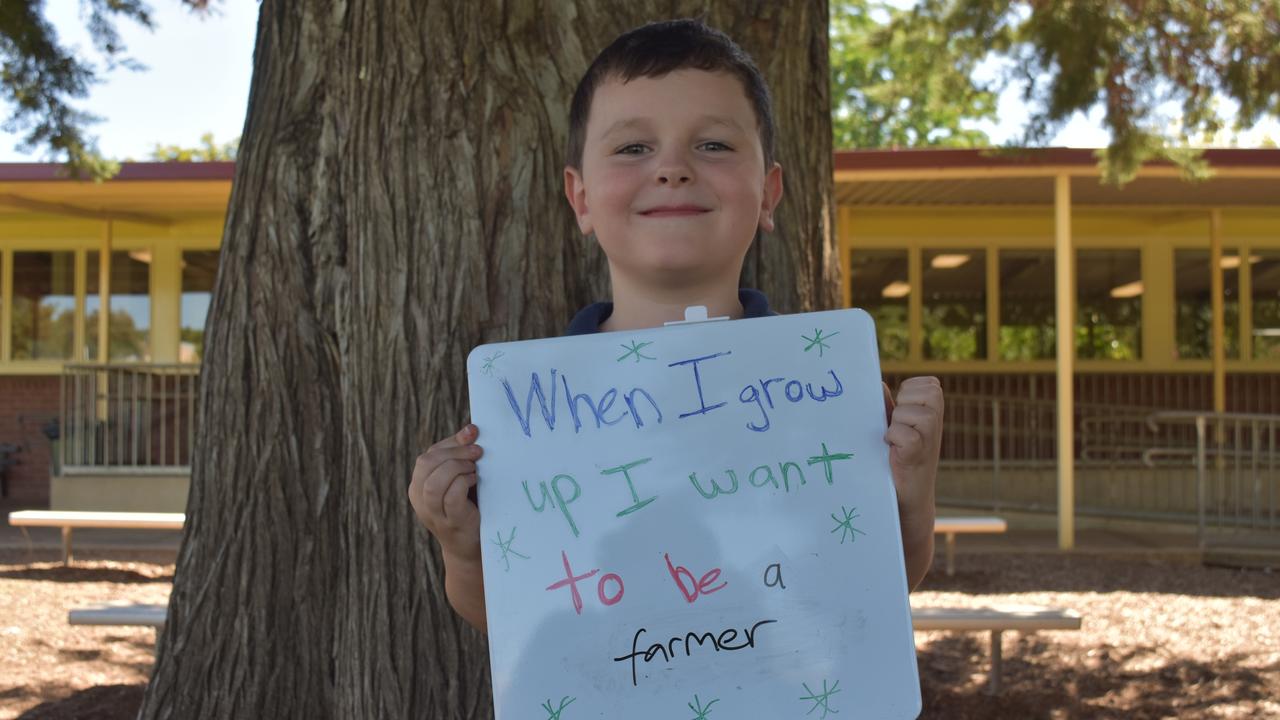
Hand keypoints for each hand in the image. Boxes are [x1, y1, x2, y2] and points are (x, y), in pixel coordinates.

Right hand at [408, 424, 483, 563]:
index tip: (474, 433)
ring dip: (458, 468)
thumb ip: (461, 456)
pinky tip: (475, 482)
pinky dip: (463, 483)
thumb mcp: (461, 479)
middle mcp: (419, 498)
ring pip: (433, 481)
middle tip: (478, 452)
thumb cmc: (468, 507)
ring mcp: (432, 513)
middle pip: (427, 463)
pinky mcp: (450, 522)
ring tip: (475, 469)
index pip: (429, 455)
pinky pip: (450, 496)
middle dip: (455, 452)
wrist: (471, 547)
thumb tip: (471, 429)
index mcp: (418, 485)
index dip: (452, 442)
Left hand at [883, 377, 941, 529]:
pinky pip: (904, 434)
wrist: (908, 497)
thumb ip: (891, 405)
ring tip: (896, 442)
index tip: (904, 415)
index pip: (927, 383)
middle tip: (900, 428)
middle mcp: (938, 421)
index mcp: (935, 411)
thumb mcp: (898, 426)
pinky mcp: (920, 454)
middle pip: (918, 392)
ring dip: (895, 425)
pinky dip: (894, 440)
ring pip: (907, 412)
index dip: (908, 394)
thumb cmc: (900, 456)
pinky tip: (895, 452)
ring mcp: (932, 437)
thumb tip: (878, 384)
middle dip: (902, 406)